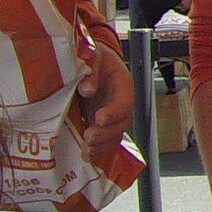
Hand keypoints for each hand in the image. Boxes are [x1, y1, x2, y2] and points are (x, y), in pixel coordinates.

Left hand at [75, 41, 136, 156]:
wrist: (91, 63)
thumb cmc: (94, 57)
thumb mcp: (94, 55)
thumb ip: (92, 70)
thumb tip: (87, 89)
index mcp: (122, 85)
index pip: (125, 102)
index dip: (114, 112)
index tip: (99, 118)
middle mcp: (120, 104)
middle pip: (121, 124)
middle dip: (106, 134)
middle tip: (90, 136)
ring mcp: (112, 117)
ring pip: (114, 136)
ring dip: (102, 146)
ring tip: (86, 150)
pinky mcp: (101, 126)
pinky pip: (105, 142)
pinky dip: (97, 151)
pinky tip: (86, 155)